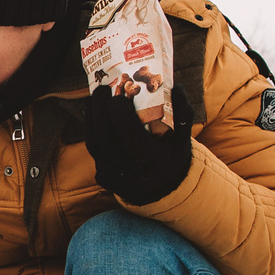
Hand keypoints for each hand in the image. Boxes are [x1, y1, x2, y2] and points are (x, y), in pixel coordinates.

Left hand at [84, 83, 193, 205]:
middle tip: (102, 89)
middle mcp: (133, 172)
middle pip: (105, 139)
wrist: (163, 187)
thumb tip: (177, 87)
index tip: (119, 96)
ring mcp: (116, 177)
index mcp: (156, 160)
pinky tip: (94, 113)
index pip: (131, 135)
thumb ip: (183, 114)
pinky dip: (91, 129)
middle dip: (99, 110)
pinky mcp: (105, 177)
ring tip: (95, 98)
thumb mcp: (183, 139)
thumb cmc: (172, 156)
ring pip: (94, 144)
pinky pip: (93, 150)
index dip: (120, 114)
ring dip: (91, 117)